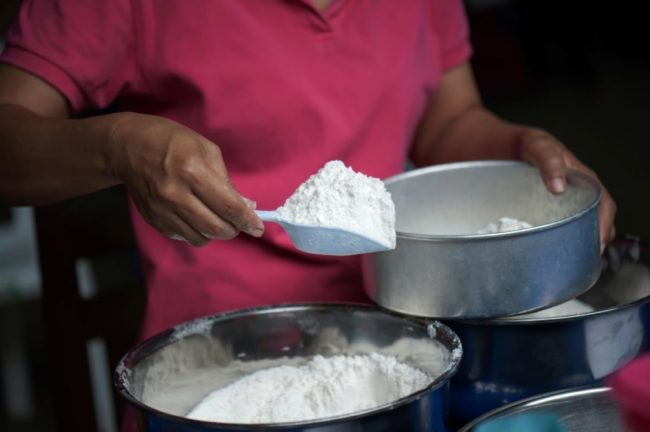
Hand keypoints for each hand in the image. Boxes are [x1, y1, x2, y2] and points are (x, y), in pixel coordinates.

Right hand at [106, 112, 263, 245]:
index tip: (258, 227)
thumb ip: (227, 181)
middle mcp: (176, 195)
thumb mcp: (206, 150)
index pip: (228, 206)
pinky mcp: (154, 220)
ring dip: (215, 232)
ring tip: (216, 217)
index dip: (247, 220)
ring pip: (201, 238)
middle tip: (238, 221)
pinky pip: (184, 237)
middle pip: (216, 228)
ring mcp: (162, 210)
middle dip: (234, 229)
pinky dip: (196, 231)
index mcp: (192, 172)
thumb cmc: (172, 142)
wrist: (127, 147)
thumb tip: (246, 207)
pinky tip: (196, 216)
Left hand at [519, 129, 615, 251]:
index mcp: (584, 180)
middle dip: (594, 242)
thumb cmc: (527, 144)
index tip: (598, 244)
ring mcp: (561, 204)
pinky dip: (558, 241)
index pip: (604, 206)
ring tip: (569, 262)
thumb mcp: (538, 147)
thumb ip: (549, 162)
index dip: (604, 225)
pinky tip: (548, 252)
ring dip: (578, 244)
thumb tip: (558, 188)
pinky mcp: (545, 211)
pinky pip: (557, 229)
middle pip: (594, 222)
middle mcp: (576, 194)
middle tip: (583, 261)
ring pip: (577, 227)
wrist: (504, 146)